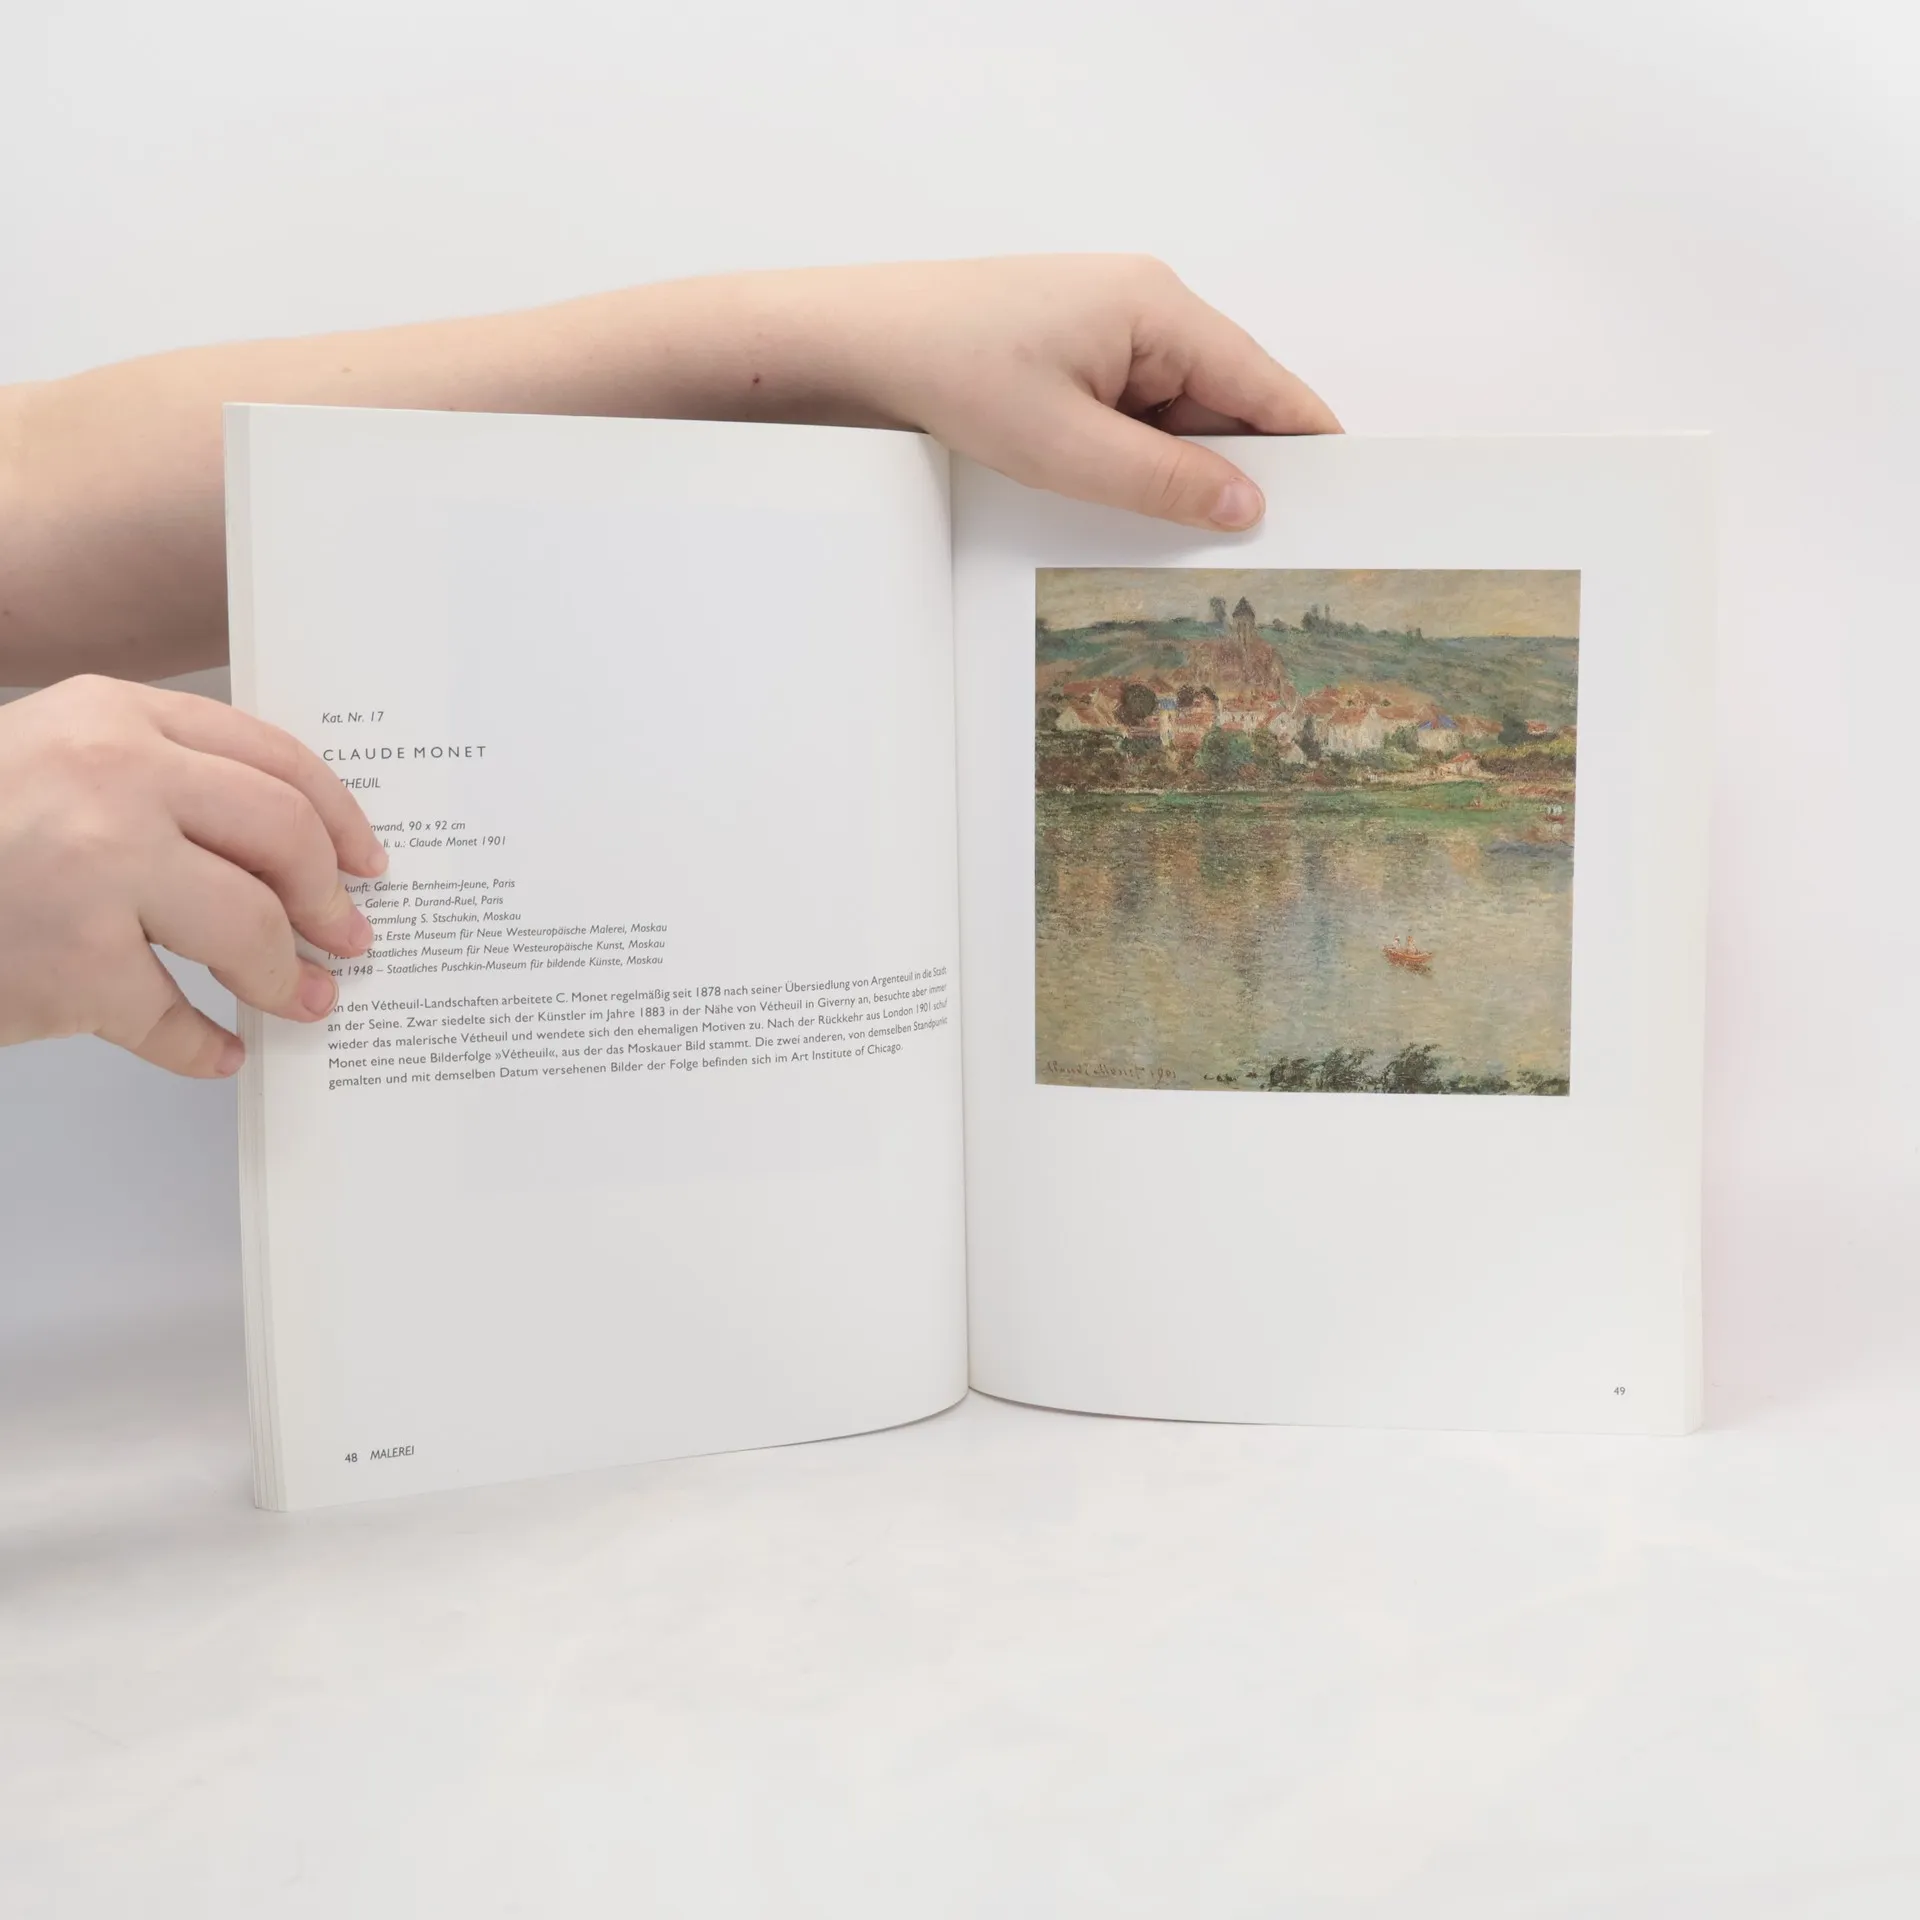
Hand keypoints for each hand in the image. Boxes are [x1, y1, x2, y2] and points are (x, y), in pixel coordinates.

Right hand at [0, 675, 386, 1074]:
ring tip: (303, 1000)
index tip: (367, 862)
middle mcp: (112, 781)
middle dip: (330, 900)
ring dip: (287, 978)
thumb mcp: (51, 758)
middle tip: (349, 940)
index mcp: (114, 718)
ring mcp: (93, 872)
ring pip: (249, 929)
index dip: (338, 819)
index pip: (274, 760)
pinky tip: (216, 1050)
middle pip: (282, 839)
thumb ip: (157, 776)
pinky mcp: (72, 966)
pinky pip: (176, 1020)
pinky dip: (204, 1046)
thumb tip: (287, 845)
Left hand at [806, 254, 1339, 530]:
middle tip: (1245, 555)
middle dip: (1232, 473)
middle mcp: (1144, 308)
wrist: (855, 344)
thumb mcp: (1065, 448)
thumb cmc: (949, 371)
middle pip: (1225, 404)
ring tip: (1162, 535)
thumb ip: (1164, 481)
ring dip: (1171, 472)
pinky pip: (1130, 415)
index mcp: (1159, 310)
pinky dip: (1132, 460)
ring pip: (1174, 417)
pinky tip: (1113, 502)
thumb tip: (1246, 506)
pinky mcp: (1073, 355)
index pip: (1267, 386)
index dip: (1310, 450)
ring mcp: (1106, 331)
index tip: (1346, 507)